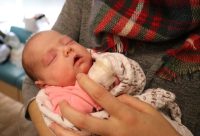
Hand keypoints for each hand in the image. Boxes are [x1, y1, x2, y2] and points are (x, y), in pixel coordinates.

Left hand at [50, 73, 179, 135]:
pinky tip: (65, 135)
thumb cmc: (159, 129)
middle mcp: (115, 130)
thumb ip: (129, 101)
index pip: (102, 96)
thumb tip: (112, 97)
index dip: (88, 84)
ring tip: (52, 123)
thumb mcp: (148, 109)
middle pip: (85, 121)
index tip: (79, 76)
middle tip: (61, 102)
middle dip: (68, 111)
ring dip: (64, 132)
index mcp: (126, 115)